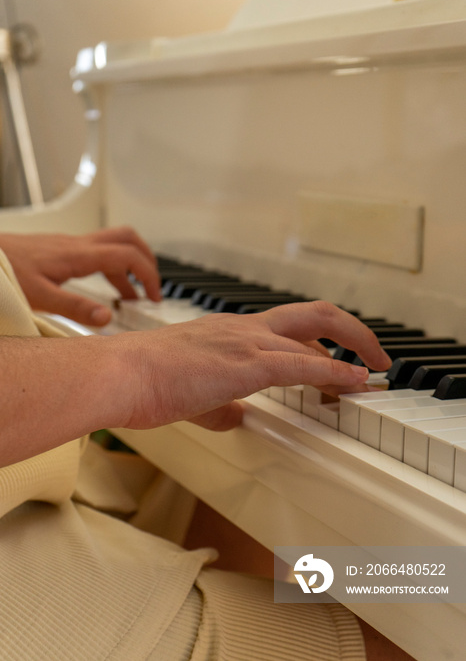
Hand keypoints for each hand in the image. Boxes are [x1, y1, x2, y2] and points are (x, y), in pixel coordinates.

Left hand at [0, 227, 160, 324]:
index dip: (147, 274)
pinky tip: (106, 288)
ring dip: (130, 266)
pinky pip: (99, 252)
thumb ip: (75, 308)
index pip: (128, 255)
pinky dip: (112, 268)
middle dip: (147, 261)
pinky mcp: (64, 249)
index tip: (153, 296)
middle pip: (128, 238)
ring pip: (114, 244)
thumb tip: (106, 318)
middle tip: (153, 287)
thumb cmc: (7, 272)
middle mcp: (79, 245)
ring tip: (134, 296)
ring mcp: (72, 245)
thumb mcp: (40, 297)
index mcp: (79, 255)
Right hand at [118, 301, 391, 431]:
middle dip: (353, 332)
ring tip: (373, 372)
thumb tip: (237, 416)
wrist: (121, 374)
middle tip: (375, 354)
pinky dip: (334, 374)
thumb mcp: (192, 392)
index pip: (291, 330)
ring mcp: (246, 343)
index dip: (322, 346)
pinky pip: (301, 366)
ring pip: (314, 336)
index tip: (341, 362)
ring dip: (352, 353)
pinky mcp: (244, 365)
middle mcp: (245, 330)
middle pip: (315, 315)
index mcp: (232, 333)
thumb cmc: (146, 380)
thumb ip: (220, 404)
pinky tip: (354, 383)